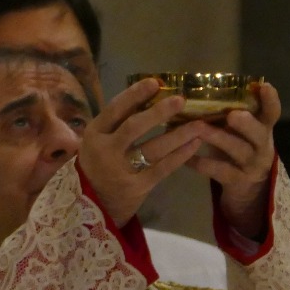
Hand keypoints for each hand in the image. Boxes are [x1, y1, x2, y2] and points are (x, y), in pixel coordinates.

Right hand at [76, 77, 210, 226]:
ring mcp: (121, 170)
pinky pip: (162, 168)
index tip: (155, 83)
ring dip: (178, 135)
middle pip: (134, 127)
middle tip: (181, 100)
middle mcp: (105, 151)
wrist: (90, 207)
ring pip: (153, 148)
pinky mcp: (136, 187)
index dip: (135, 95)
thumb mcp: (98, 142)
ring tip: (199, 124)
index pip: (115, 110)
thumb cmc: (97, 166)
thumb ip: (117, 124)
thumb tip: (151, 98)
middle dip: (159, 112)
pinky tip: (194, 145)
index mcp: (94, 134)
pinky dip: (180, 156)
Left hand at [186, 81, 279, 239]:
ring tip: (199, 129)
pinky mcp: (237, 181)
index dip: (271, 100)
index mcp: (263, 129)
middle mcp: (262, 146)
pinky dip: (202, 163)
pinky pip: (219, 171)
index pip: (273, 113)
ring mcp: (251, 165)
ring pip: (238, 151)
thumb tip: (199, 91)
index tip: (264, 86)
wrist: (248, 190)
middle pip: (259, 133)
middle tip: (232, 115)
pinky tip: (186, 158)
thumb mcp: (241, 132)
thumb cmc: (239, 150)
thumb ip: (230, 115)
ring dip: (218, 139)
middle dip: (246, 123)